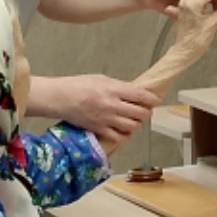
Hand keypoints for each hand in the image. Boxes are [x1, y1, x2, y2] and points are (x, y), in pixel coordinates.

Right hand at [32, 74, 160, 145]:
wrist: (60, 98)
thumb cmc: (79, 85)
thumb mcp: (101, 79)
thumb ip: (120, 87)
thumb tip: (136, 92)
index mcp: (114, 89)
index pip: (142, 96)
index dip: (153, 100)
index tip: (156, 101)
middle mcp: (112, 105)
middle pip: (141, 113)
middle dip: (146, 112)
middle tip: (144, 110)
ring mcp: (106, 119)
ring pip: (133, 127)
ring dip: (137, 124)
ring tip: (133, 119)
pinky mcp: (99, 130)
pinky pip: (120, 138)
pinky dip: (125, 135)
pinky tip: (123, 130)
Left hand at [133, 0, 201, 18]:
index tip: (202, 6)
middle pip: (204, 3)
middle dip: (197, 9)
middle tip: (188, 11)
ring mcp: (188, 4)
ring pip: (196, 13)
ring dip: (186, 15)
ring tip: (172, 9)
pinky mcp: (182, 13)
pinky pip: (186, 19)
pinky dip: (180, 19)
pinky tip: (170, 12)